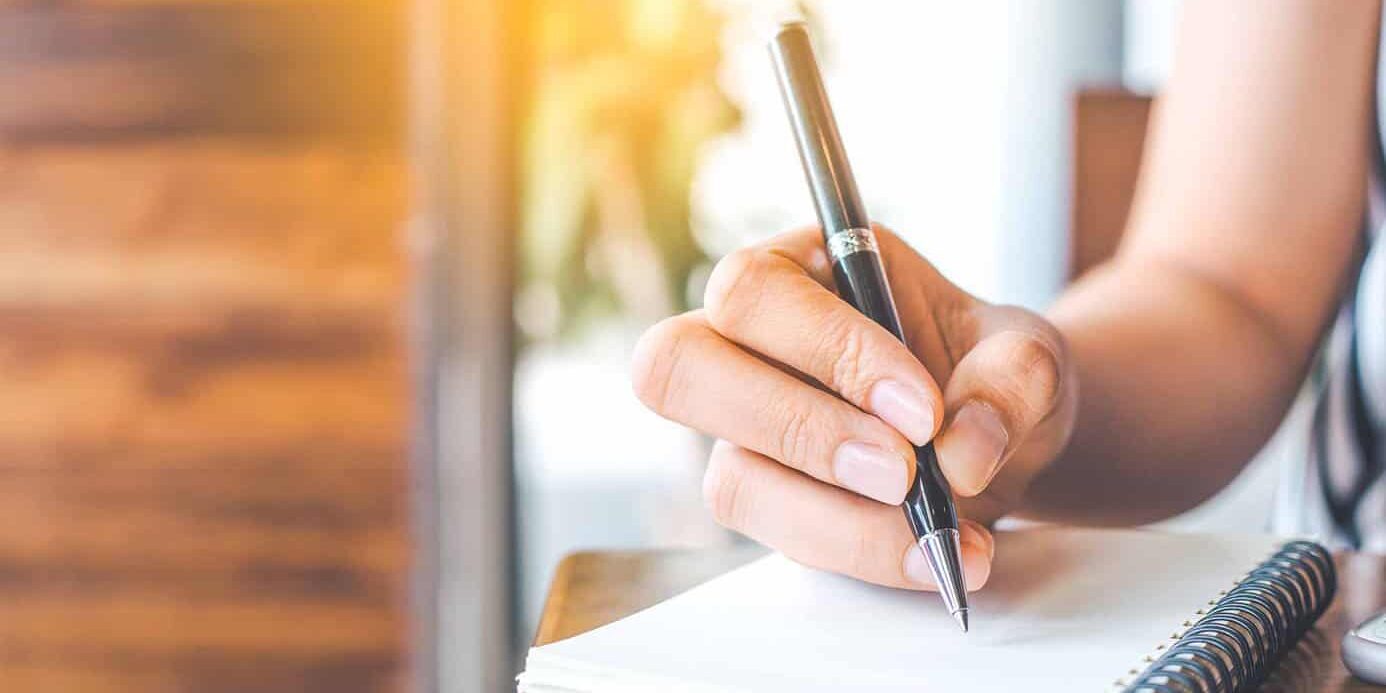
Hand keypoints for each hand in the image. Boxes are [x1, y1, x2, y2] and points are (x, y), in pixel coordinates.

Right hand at [632, 226, 1077, 590]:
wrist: (998, 441)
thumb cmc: (987, 370)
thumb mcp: (1026, 353)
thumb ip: (1012, 380)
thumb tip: (960, 456)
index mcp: (795, 269)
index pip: (755, 292)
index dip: (824, 350)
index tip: (921, 410)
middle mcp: (743, 345)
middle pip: (676, 369)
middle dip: (796, 429)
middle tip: (902, 473)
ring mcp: (740, 432)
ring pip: (730, 479)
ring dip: (840, 519)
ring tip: (946, 534)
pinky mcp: (764, 502)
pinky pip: (781, 540)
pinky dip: (866, 556)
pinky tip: (940, 557)